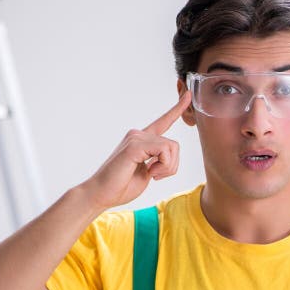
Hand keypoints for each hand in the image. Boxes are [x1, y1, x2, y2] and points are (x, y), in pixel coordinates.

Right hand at [82, 89, 191, 210]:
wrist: (100, 194)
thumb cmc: (121, 186)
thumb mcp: (146, 172)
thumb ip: (157, 161)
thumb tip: (167, 156)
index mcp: (142, 140)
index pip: (163, 122)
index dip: (177, 109)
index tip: (188, 95)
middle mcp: (138, 134)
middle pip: (174, 144)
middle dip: (172, 166)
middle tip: (155, 176)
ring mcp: (136, 138)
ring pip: (171, 147)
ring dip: (167, 167)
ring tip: (150, 174)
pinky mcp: (134, 146)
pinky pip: (164, 150)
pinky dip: (163, 166)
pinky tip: (149, 172)